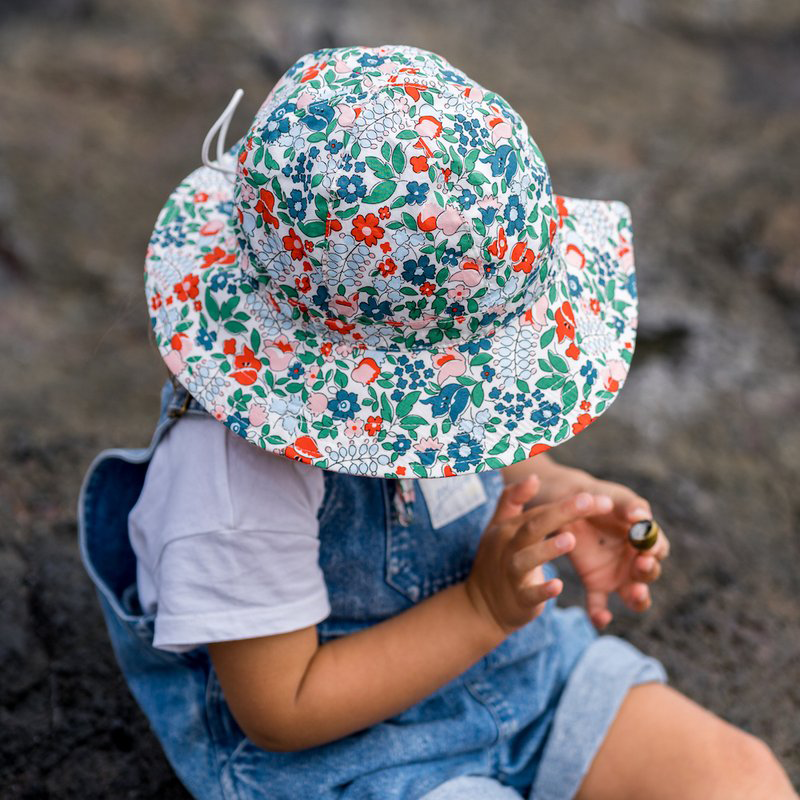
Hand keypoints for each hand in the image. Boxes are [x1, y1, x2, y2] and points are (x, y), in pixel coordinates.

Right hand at [464, 475, 616, 637]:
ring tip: (570, 540)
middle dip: (561, 513)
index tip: (591, 494)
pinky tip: (557, 585)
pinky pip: (530, 594)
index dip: (564, 503)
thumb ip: (512, 500)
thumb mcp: (498, 528)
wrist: (481, 606)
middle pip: (533, 526)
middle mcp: (507, 547)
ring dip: (548, 549)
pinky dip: (542, 590)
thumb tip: (533, 476)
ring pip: (527, 558)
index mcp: (507, 528)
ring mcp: (511, 573)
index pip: (538, 511)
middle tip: (588, 500)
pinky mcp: (518, 599)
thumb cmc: (497, 560)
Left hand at [553, 471, 669, 630]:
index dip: (656, 549)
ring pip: (633, 594)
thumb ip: (629, 506)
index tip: (647, 547)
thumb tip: (641, 516)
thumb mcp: (613, 497)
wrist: (565, 505)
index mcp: (643, 538)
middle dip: (648, 572)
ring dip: (638, 598)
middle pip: (649, 573)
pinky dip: (600, 614)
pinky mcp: (595, 583)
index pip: (658, 548)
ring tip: (633, 594)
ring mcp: (616, 574)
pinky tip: (600, 619)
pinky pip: (600, 604)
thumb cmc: (597, 497)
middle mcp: (634, 560)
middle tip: (640, 565)